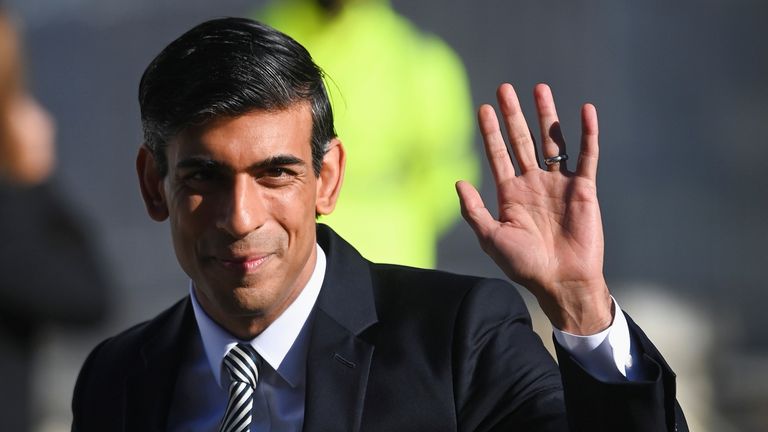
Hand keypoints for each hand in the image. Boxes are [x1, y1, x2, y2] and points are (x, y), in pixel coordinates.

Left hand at [456, 83, 611, 334]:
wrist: (560, 280)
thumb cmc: (523, 265)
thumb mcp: (491, 238)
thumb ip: (474, 210)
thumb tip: (458, 182)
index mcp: (510, 194)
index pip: (498, 154)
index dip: (490, 131)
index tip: (483, 108)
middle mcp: (533, 183)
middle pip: (522, 140)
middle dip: (513, 115)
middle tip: (505, 88)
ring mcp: (558, 184)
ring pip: (553, 141)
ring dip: (546, 115)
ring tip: (539, 89)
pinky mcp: (584, 189)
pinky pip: (587, 156)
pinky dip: (588, 134)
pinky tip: (585, 111)